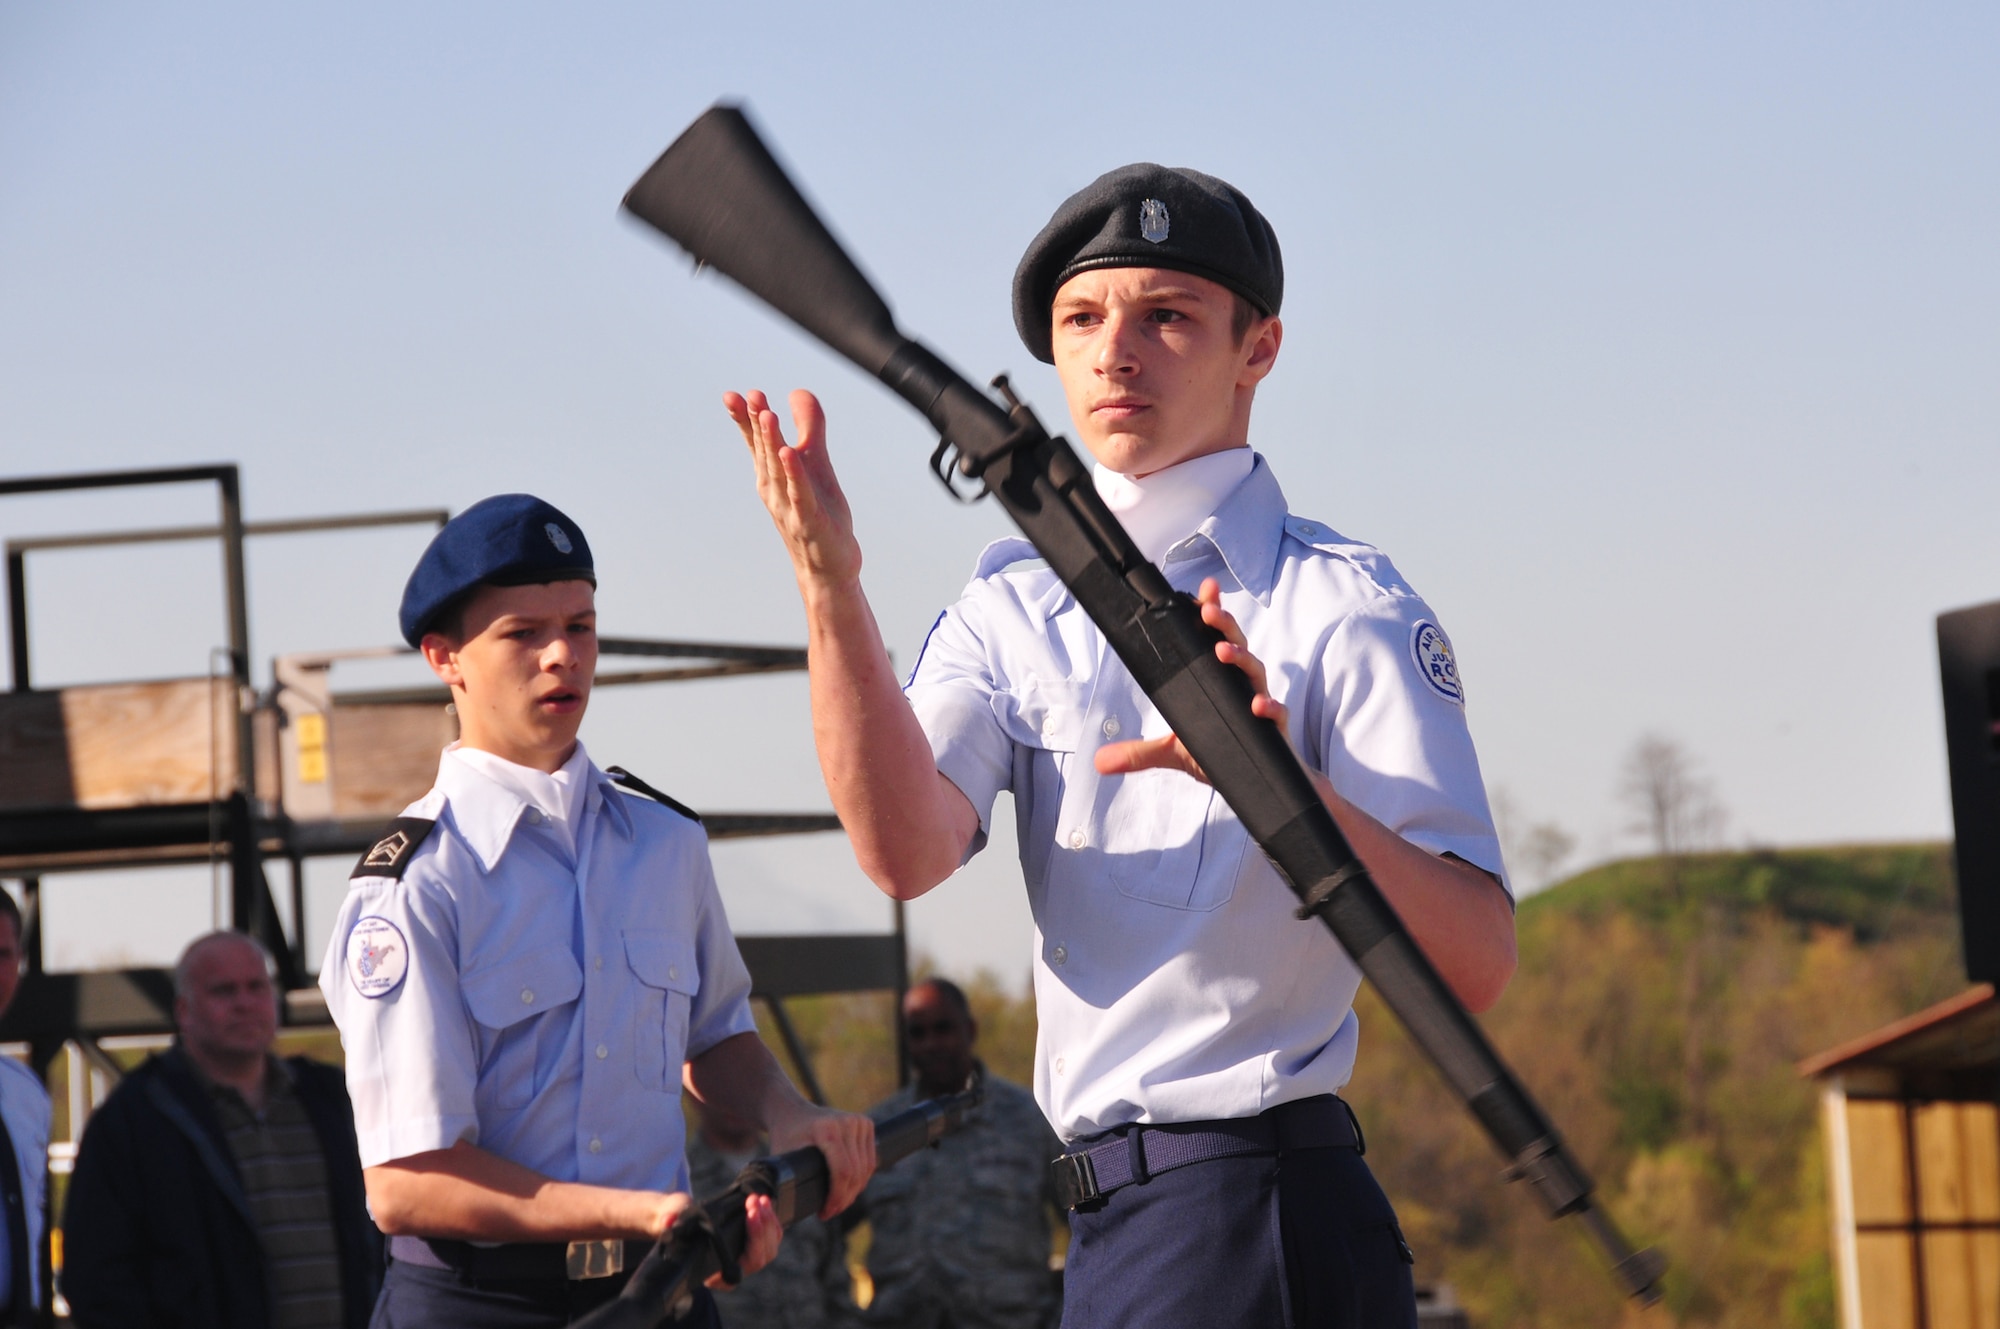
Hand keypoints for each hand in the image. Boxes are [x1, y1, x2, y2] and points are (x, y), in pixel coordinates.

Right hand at [640, 1190, 779, 1289]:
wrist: (682, 1215)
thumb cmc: (675, 1221)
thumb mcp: (668, 1218)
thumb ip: (667, 1221)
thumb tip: (668, 1221)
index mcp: (711, 1274)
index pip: (735, 1274)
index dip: (749, 1249)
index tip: (747, 1218)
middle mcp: (731, 1269)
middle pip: (759, 1258)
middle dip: (760, 1228)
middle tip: (752, 1202)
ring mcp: (746, 1257)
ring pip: (769, 1247)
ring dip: (767, 1220)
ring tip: (759, 1199)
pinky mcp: (755, 1242)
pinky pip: (771, 1236)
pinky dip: (771, 1218)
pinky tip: (764, 1201)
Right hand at [725, 389, 861, 588]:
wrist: (828, 565)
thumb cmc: (818, 513)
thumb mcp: (815, 464)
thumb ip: (808, 427)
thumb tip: (796, 392)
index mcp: (772, 474)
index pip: (755, 442)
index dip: (744, 419)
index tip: (731, 395)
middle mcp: (774, 489)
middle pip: (764, 450)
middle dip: (757, 422)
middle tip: (752, 395)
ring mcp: (788, 506)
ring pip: (778, 470)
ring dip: (772, 442)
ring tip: (767, 415)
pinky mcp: (809, 521)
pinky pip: (800, 495)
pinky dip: (794, 475)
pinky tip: (789, 455)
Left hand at [770, 1105, 876, 1220]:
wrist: (792, 1111)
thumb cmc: (785, 1137)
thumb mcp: (783, 1157)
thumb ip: (787, 1180)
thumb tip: (791, 1211)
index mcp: (827, 1129)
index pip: (843, 1171)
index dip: (837, 1197)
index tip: (825, 1212)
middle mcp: (847, 1122)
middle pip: (856, 1172)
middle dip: (845, 1198)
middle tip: (830, 1212)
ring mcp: (858, 1121)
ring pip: (866, 1168)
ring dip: (854, 1191)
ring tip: (838, 1204)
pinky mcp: (865, 1124)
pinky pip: (870, 1159)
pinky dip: (861, 1178)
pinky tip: (848, 1189)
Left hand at [1094, 578, 1285, 781]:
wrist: (1256, 785)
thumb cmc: (1221, 753)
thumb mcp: (1174, 752)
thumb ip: (1140, 753)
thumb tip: (1098, 761)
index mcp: (1220, 681)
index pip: (1215, 639)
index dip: (1212, 613)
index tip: (1204, 591)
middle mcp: (1241, 686)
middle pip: (1235, 645)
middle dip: (1223, 625)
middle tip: (1208, 612)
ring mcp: (1259, 703)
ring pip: (1255, 672)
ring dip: (1241, 657)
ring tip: (1222, 652)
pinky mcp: (1273, 729)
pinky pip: (1277, 713)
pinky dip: (1270, 707)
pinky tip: (1258, 706)